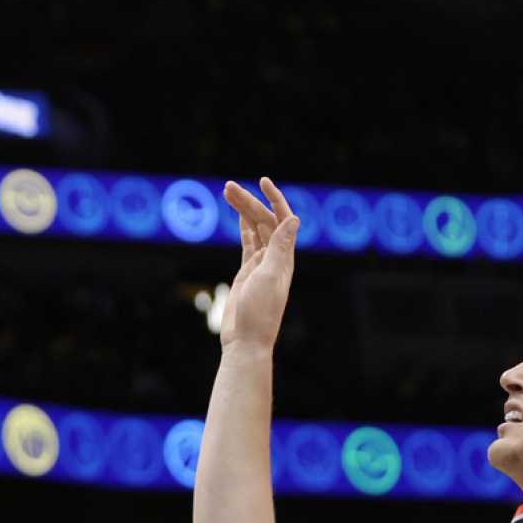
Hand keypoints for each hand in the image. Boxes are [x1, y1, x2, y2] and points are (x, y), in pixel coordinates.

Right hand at [219, 177, 298, 350]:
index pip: (282, 220)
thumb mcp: (270, 276)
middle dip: (248, 202)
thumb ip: (280, 248)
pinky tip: (240, 216)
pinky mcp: (248, 272)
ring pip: (254, 230)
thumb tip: (294, 219)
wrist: (247, 340)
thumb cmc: (260, 313)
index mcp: (285, 257)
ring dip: (243, 211)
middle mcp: (276, 257)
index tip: (262, 182)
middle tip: (228, 186)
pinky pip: (248, 244)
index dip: (275, 199)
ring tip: (228, 192)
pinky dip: (244, 228)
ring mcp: (261, 264)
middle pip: (264, 221)